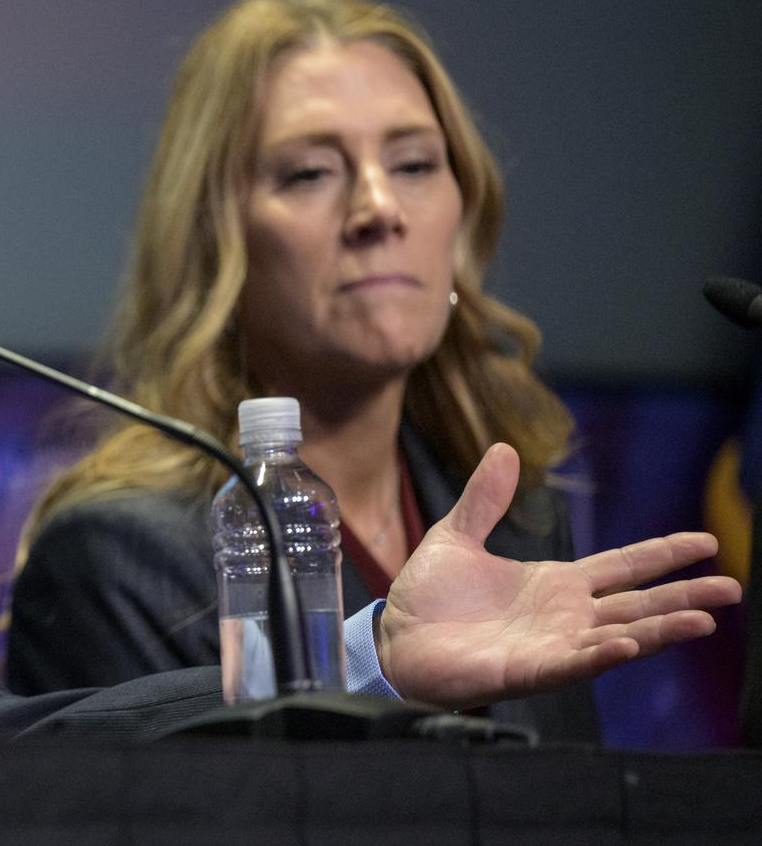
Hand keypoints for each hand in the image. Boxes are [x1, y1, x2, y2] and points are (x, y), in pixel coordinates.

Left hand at [376, 443, 741, 709]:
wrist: (393, 639)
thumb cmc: (427, 597)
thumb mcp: (455, 537)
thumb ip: (483, 500)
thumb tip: (502, 449)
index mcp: (556, 584)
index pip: (622, 567)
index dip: (662, 554)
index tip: (707, 543)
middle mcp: (565, 617)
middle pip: (637, 604)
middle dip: (684, 597)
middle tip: (731, 588)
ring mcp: (551, 646)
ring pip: (618, 636)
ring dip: (659, 631)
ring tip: (703, 621)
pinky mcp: (527, 671)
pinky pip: (572, 664)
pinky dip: (600, 655)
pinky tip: (626, 644)